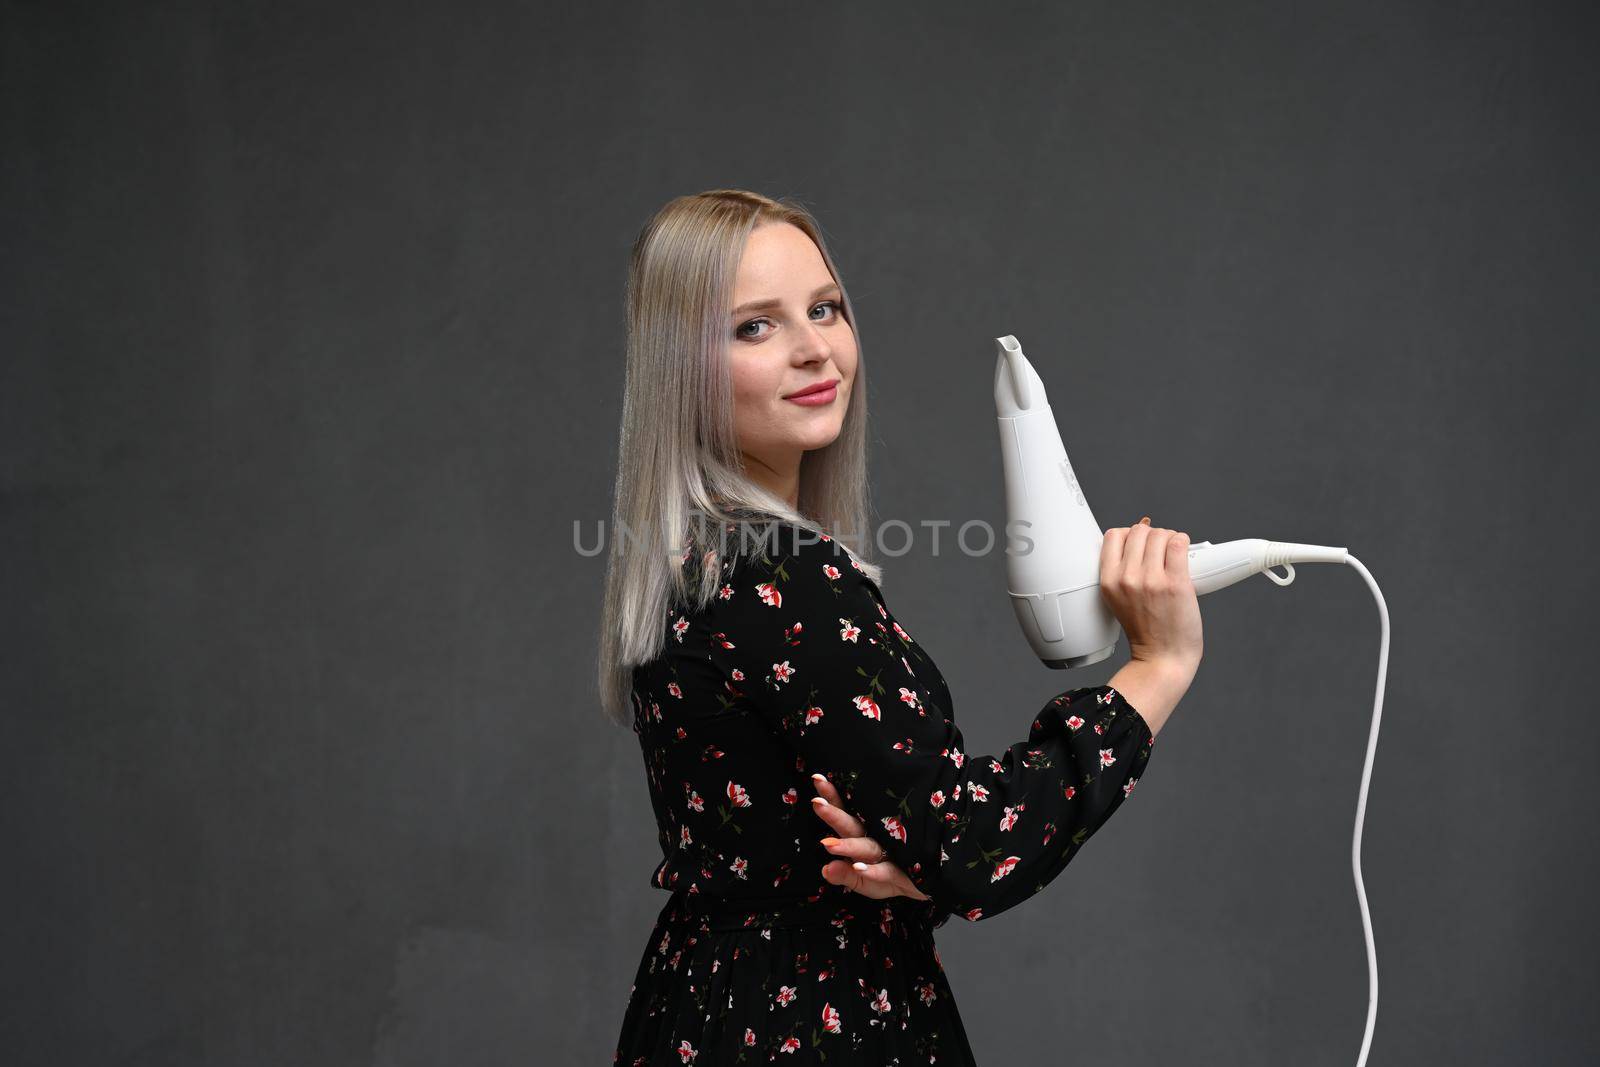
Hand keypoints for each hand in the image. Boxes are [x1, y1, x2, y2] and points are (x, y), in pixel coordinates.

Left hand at [809, 773, 930, 900]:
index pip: (844, 814)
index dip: (832, 798)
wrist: (927, 885)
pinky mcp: (902, 873)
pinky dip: (872, 871)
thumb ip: (843, 876)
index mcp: (862, 836)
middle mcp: (874, 840)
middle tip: (817, 804)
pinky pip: (885, 872)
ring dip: (848, 846)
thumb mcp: (863, 882)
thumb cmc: (890, 877)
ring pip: (866, 847)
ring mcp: (889, 854)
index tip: (817, 779)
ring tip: (828, 845)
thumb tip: (825, 869)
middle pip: (852, 826)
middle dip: (835, 816)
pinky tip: (858, 868)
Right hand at [1100, 515, 1203, 670]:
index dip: (1129, 534)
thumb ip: (1122, 572)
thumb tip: (1140, 538)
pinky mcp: (1176, 583)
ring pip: (1160, 534)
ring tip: (1174, 554)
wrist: (1163, 657)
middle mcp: (1127, 578)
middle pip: (1138, 531)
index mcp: (1108, 581)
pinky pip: (1179, 543)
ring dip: (1170, 538)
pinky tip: (1184, 552)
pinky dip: (1183, 541)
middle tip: (1161, 551)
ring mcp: (1151, 580)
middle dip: (1152, 535)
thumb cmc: (1145, 629)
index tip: (1139, 544)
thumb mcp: (1118, 599)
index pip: (1113, 535)